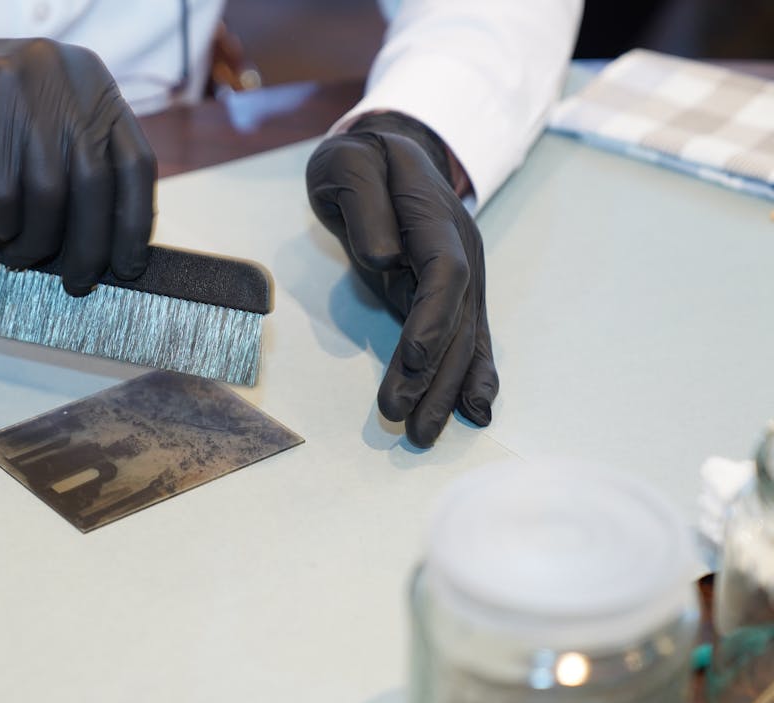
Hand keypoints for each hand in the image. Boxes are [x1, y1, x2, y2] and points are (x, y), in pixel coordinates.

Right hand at [0, 28, 155, 295]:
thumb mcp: (41, 127)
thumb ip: (79, 167)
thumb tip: (111, 246)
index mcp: (91, 80)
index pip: (135, 163)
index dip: (135, 223)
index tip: (127, 266)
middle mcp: (59, 74)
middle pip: (94, 184)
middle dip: (87, 247)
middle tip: (76, 281)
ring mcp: (12, 85)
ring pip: (47, 195)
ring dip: (36, 243)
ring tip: (22, 254)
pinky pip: (0, 195)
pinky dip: (0, 227)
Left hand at [305, 111, 497, 447]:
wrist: (390, 148)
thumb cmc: (360, 158)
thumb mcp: (348, 163)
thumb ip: (363, 202)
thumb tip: (384, 256)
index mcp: (433, 215)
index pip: (443, 273)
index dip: (432, 320)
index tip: (413, 361)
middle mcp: (460, 248)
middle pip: (457, 318)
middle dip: (434, 374)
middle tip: (404, 421)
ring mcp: (463, 271)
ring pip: (464, 337)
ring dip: (447, 388)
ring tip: (424, 434)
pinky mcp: (454, 292)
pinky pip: (470, 337)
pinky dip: (473, 375)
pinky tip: (474, 412)